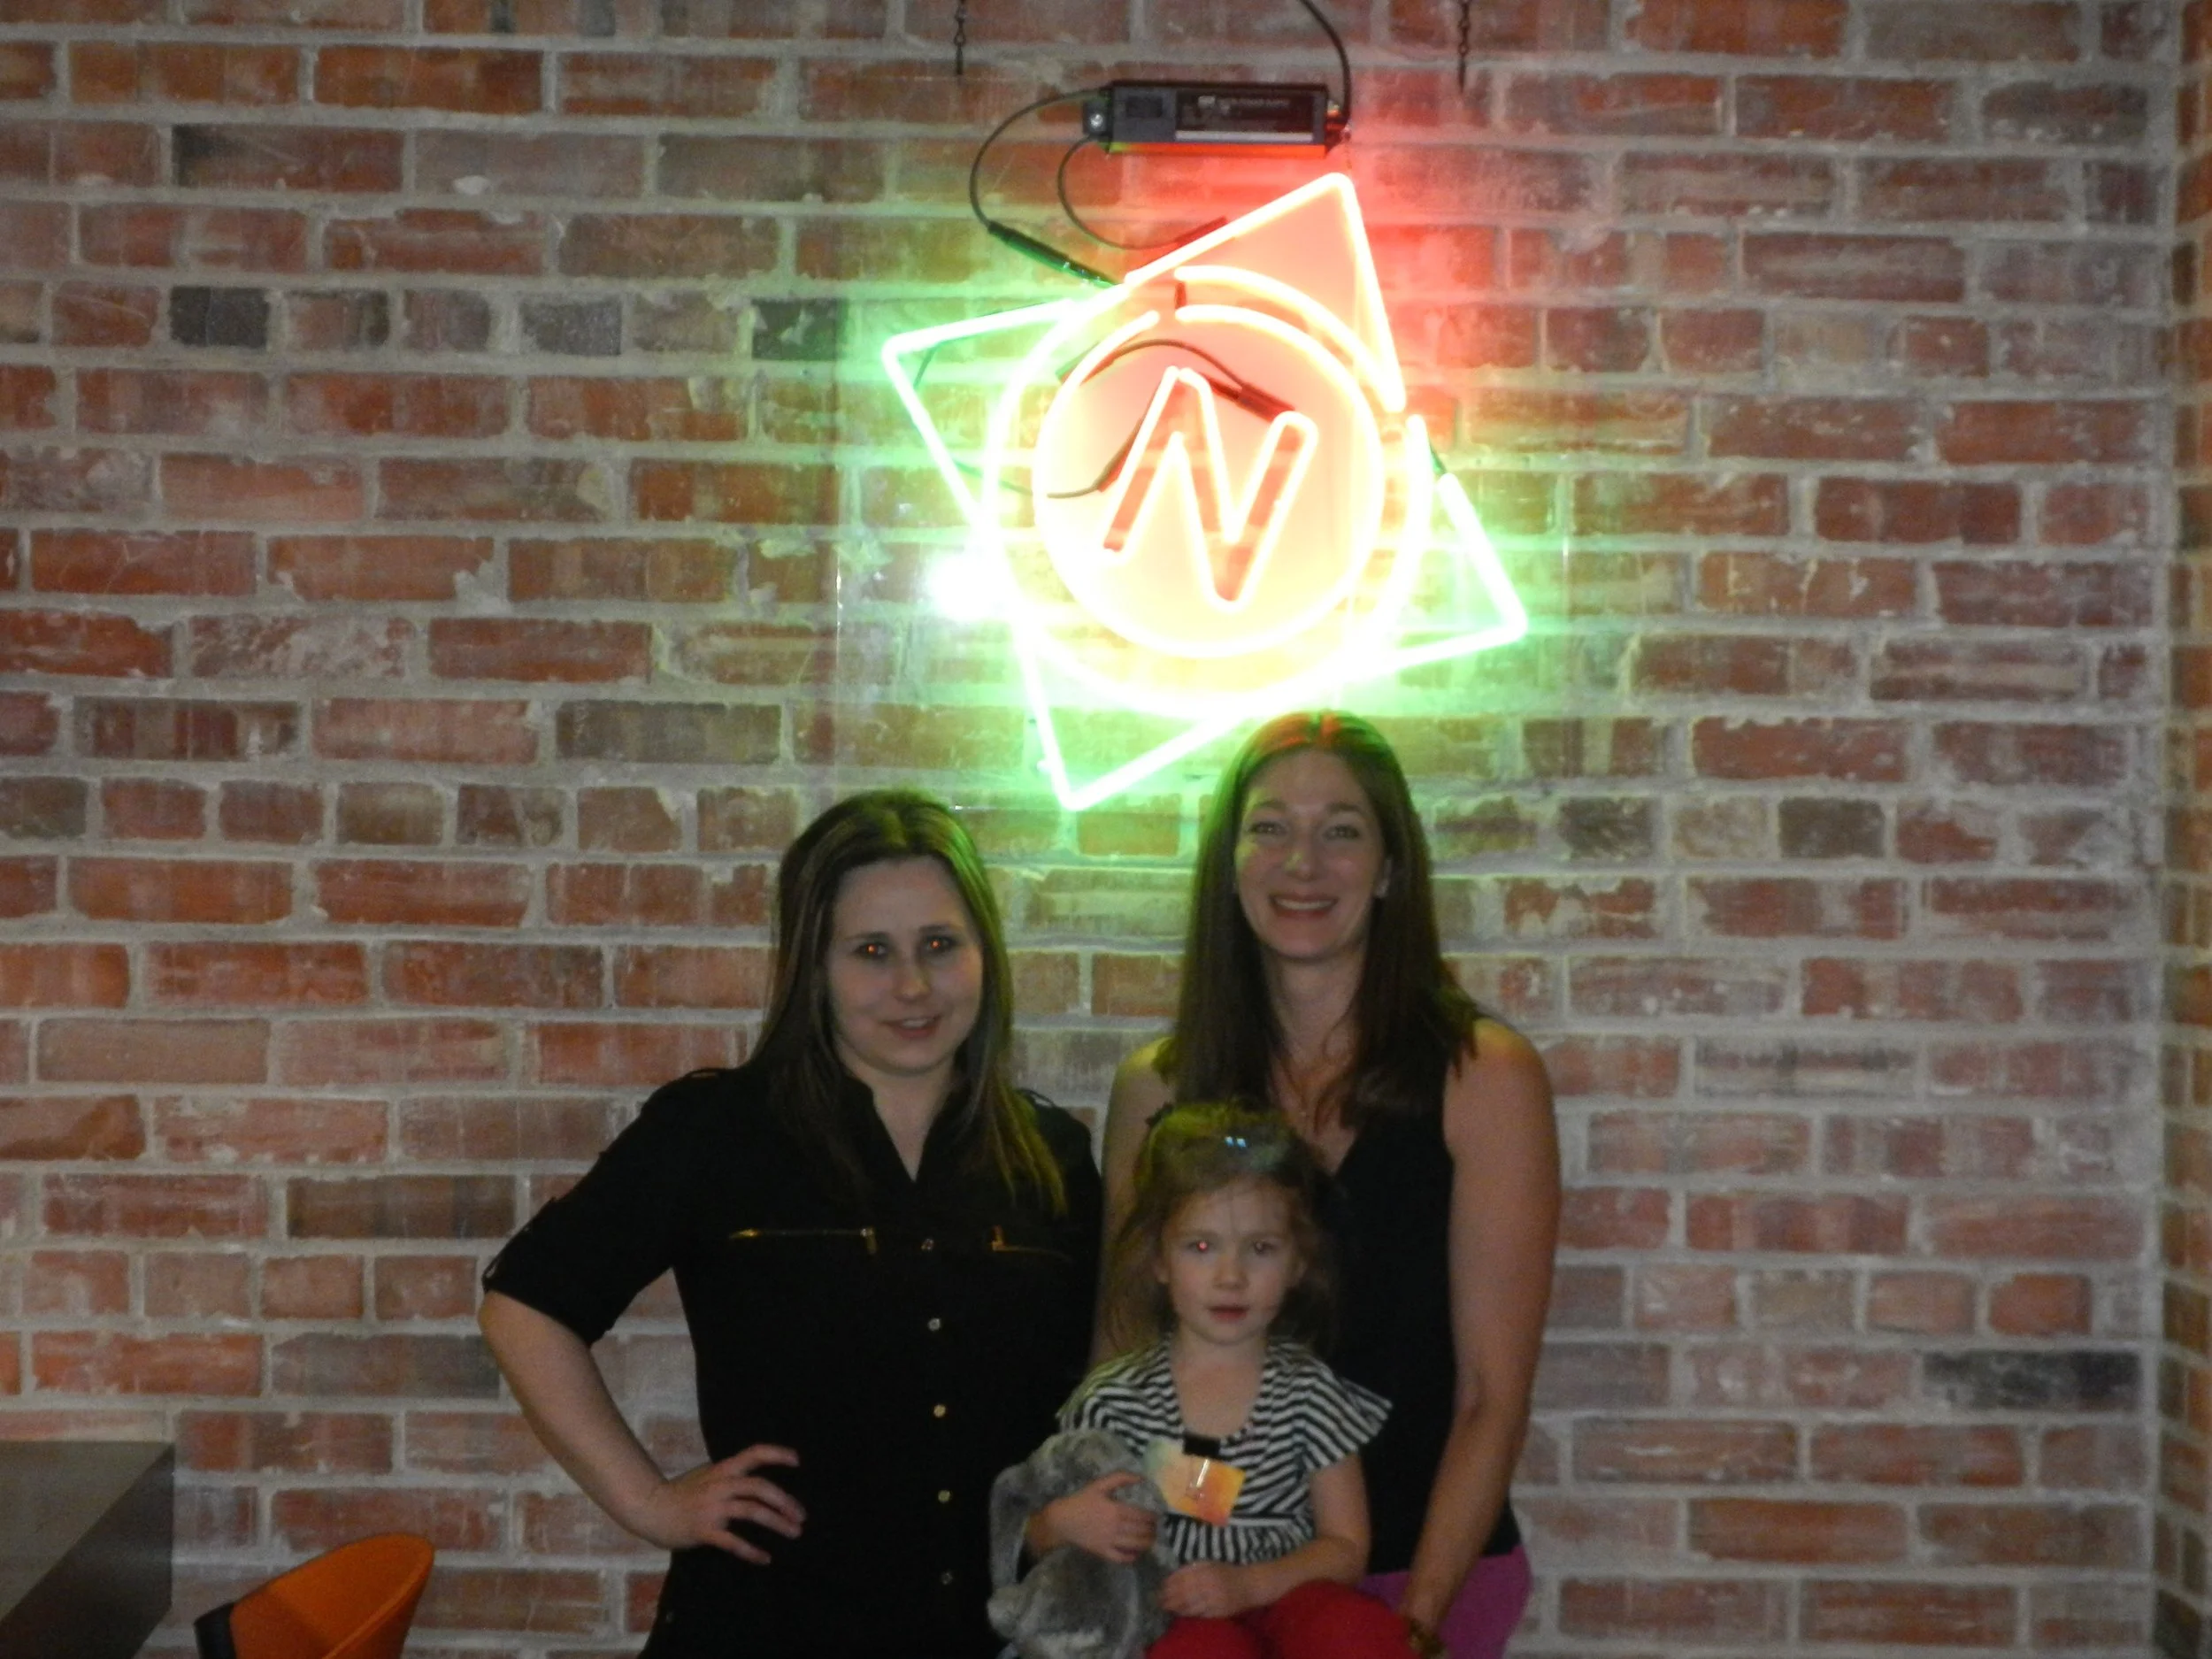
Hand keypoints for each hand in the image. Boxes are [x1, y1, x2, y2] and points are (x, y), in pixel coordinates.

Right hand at [626, 1444, 803, 1562]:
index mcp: (723, 1470)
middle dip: (785, 1501)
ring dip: (777, 1522)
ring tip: (794, 1532)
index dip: (777, 1454)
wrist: (650, 1507)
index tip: (798, 1461)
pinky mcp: (704, 1530)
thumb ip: (729, 1477)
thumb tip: (756, 1484)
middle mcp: (720, 1485)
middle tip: (801, 1516)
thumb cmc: (680, 1493)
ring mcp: (712, 1507)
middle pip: (760, 1487)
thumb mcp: (706, 1476)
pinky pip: (733, 1541)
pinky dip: (751, 1551)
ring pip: (753, 1510)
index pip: (754, 1453)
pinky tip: (764, 1558)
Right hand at [1031, 1472, 1158, 1562]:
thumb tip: (1141, 1478)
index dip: (1153, 1517)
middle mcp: (1115, 1527)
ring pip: (1135, 1545)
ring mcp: (1109, 1541)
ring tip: (1151, 1540)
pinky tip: (1136, 1554)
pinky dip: (1131, 1558)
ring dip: (1147, 1544)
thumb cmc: (1081, 1500)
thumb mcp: (1099, 1485)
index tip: (1158, 1516)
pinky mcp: (1103, 1552)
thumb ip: (1120, 1478)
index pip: (1142, 1516)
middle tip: (1156, 1529)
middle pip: (1141, 1531)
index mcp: (1116, 1509)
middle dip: (1152, 1530)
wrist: (1062, 1520)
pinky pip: (1121, 1558)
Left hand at [1160, 1562, 1252, 1618]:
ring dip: (1176, 1607)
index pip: (1182, 1577)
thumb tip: (1173, 1575)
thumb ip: (1193, 1568)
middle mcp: (1209, 1584)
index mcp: (1206, 1570)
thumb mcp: (1210, 1564)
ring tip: (1167, 1607)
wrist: (1250, 1585)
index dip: (1169, 1583)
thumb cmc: (1227, 1572)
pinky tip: (1181, 1612)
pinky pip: (1200, 1613)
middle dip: (1169, 1597)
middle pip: (1183, 1592)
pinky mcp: (1218, 1611)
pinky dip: (1188, 1613)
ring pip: (1190, 1605)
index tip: (1160, 1587)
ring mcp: (1214, 1599)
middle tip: (1158, 1600)